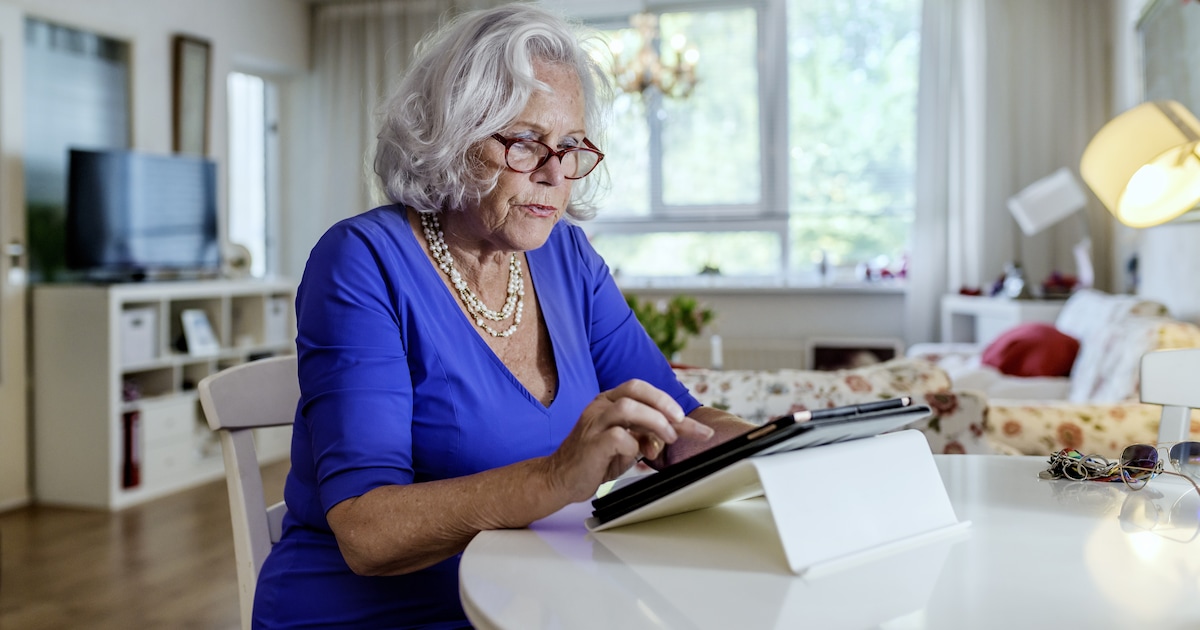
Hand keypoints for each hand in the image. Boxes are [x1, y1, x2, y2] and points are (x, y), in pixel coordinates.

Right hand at [541, 379, 713, 502]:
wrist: (560, 478)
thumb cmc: (595, 459)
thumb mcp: (627, 444)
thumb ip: (646, 434)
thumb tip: (671, 434)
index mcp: (609, 401)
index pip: (643, 391)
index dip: (670, 403)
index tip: (695, 425)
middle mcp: (600, 406)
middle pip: (635, 389)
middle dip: (664, 403)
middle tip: (681, 424)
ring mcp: (593, 423)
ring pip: (626, 407)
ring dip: (654, 421)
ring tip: (667, 440)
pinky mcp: (590, 444)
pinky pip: (616, 436)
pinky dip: (633, 445)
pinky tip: (638, 455)